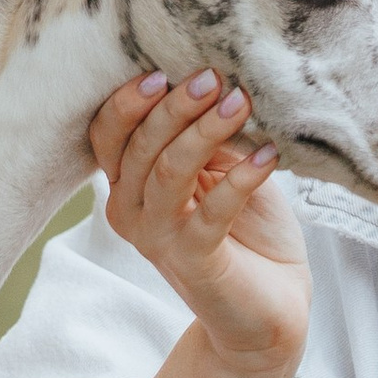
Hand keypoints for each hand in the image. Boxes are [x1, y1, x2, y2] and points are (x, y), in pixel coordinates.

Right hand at [91, 71, 308, 377]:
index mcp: (128, 186)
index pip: (107, 135)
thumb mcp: (223, 170)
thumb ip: (207, 136)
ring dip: (206, 132)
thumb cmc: (246, 231)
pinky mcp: (194, 264)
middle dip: (175, 107)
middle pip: (138, 147)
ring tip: (241, 103)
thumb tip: (214, 82)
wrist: (270, 308)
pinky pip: (211, 211)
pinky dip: (241, 179)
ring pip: (168, 172)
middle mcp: (131, 213)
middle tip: (213, 77)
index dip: (128, 101)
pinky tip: (268, 156)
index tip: (164, 68)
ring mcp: (159, 241)